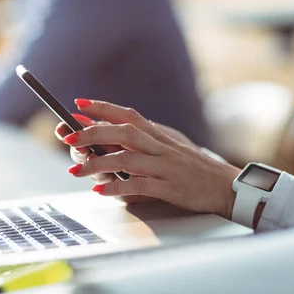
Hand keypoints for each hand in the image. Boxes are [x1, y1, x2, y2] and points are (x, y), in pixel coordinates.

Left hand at [58, 99, 241, 218]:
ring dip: (98, 163)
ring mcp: (165, 166)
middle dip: (92, 132)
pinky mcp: (170, 187)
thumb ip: (143, 144)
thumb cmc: (193, 170)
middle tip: (67, 136)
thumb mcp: (169, 150)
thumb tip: (111, 140)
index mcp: (159, 136)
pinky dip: (118, 187)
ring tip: (75, 170)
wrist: (226, 186)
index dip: (102, 107)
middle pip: (123, 132)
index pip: (128, 114)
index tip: (78, 104)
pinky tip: (101, 189)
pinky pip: (140, 185)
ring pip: (127, 158)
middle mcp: (161, 146)